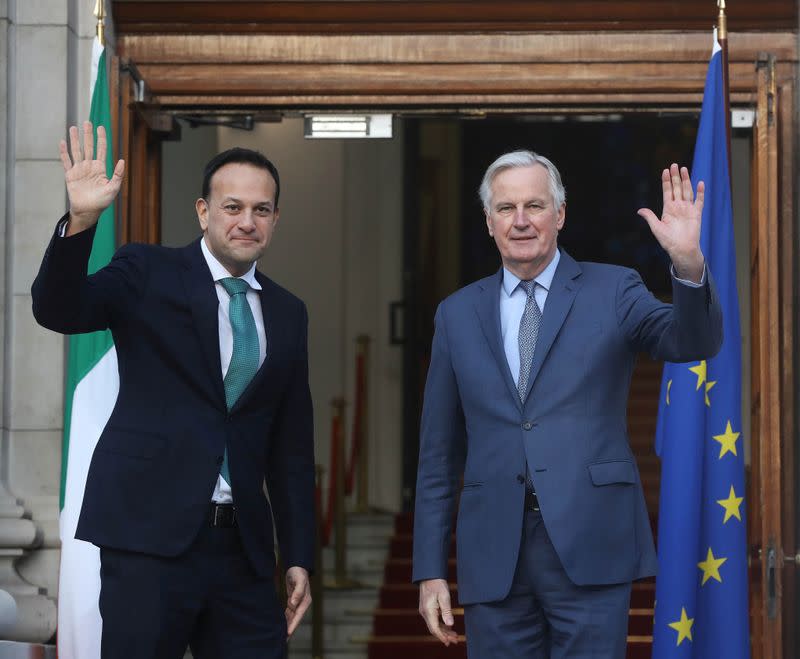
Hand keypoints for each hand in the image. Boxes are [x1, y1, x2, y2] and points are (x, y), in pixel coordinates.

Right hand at [59, 121, 124, 234]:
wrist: (88, 211)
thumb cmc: (102, 201)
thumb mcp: (113, 188)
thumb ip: (118, 175)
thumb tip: (122, 161)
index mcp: (100, 168)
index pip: (101, 149)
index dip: (101, 138)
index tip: (101, 127)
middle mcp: (90, 166)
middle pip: (88, 147)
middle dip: (88, 135)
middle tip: (87, 122)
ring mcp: (79, 169)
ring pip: (77, 151)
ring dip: (75, 139)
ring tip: (73, 127)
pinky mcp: (70, 174)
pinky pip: (66, 161)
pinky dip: (64, 152)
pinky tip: (63, 142)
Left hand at [284, 566, 311, 636]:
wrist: (297, 566)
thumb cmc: (299, 572)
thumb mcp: (299, 580)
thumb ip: (297, 592)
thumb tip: (293, 603)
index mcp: (305, 600)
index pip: (298, 615)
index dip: (293, 625)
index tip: (287, 633)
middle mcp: (302, 603)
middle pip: (295, 619)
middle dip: (290, 628)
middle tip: (283, 639)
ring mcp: (297, 602)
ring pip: (291, 617)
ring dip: (287, 624)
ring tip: (280, 635)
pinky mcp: (292, 600)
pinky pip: (288, 612)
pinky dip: (285, 618)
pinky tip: (280, 623)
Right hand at [418, 578, 458, 645]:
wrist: (429, 575)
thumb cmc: (437, 584)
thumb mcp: (444, 596)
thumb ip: (447, 611)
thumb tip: (450, 624)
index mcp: (428, 610)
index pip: (434, 628)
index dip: (442, 636)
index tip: (450, 641)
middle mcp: (424, 612)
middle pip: (434, 629)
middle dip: (444, 636)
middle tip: (455, 640)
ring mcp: (425, 611)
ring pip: (434, 625)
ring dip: (443, 631)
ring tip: (454, 636)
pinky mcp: (427, 609)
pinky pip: (433, 620)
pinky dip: (441, 625)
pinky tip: (448, 627)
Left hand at [637, 163, 704, 282]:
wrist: (681, 249)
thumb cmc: (668, 241)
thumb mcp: (656, 228)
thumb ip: (650, 217)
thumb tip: (639, 210)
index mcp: (668, 209)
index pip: (667, 192)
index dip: (666, 181)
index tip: (665, 171)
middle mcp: (678, 207)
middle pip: (677, 188)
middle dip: (675, 177)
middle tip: (674, 165)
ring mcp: (688, 209)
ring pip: (687, 191)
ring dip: (686, 180)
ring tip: (684, 169)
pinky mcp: (697, 214)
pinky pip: (699, 201)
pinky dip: (700, 192)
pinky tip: (700, 183)